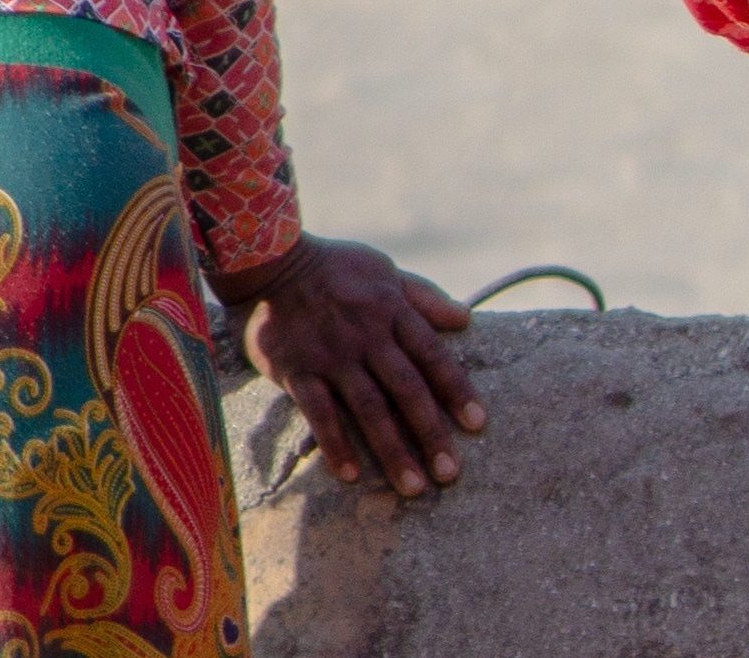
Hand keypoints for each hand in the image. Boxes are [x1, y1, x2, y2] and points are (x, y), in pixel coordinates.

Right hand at [213, 235, 485, 496]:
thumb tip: (466, 319)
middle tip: (450, 474)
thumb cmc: (335, 267)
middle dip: (430, 432)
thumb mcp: (384, 271)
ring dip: (392, 449)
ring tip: (413, 487)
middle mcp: (366, 335)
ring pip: (368, 408)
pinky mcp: (296, 370)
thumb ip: (424, 298)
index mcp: (391, 310)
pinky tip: (352, 475)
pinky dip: (335, 444)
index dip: (456, 390)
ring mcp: (331, 355)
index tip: (477, 425)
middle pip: (406, 388)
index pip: (432, 355)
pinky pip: (319, 413)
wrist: (271, 262)